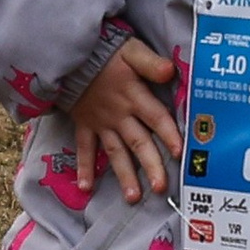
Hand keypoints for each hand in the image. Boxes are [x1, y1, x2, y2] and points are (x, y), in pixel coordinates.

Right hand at [68, 37, 180, 204]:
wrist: (70, 54)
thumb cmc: (105, 51)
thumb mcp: (131, 51)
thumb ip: (150, 62)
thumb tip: (170, 70)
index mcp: (134, 96)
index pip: (156, 118)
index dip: (168, 134)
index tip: (179, 153)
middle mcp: (119, 114)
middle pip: (138, 143)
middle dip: (150, 166)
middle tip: (161, 188)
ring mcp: (101, 122)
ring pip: (115, 152)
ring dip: (124, 175)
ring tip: (132, 198)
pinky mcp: (85, 124)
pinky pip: (84, 149)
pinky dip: (84, 167)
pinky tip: (85, 187)